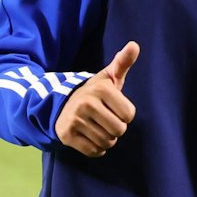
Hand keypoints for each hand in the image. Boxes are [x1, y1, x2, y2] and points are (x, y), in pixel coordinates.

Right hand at [56, 42, 139, 157]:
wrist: (61, 105)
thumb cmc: (94, 93)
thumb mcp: (109, 77)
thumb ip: (123, 63)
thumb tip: (135, 45)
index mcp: (101, 89)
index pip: (129, 115)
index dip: (125, 114)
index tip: (114, 108)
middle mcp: (86, 104)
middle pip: (119, 130)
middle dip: (116, 128)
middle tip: (106, 120)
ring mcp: (75, 120)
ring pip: (107, 142)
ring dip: (107, 139)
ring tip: (98, 128)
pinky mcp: (66, 136)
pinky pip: (93, 151)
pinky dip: (96, 149)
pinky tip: (91, 138)